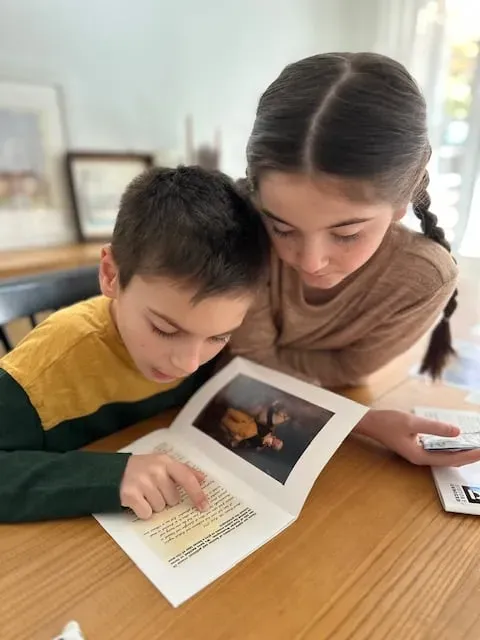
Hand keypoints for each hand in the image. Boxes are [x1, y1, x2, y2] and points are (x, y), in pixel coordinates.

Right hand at [120, 453, 207, 518]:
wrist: (113, 471)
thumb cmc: (143, 469)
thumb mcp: (162, 463)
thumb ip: (183, 470)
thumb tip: (203, 479)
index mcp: (166, 462)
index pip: (187, 478)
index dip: (197, 494)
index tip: (204, 507)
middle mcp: (155, 470)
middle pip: (173, 499)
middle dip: (165, 499)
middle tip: (154, 490)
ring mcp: (142, 482)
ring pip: (160, 508)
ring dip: (154, 505)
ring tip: (144, 494)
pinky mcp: (130, 494)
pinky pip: (146, 513)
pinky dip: (143, 511)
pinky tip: (137, 501)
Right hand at [355, 409, 479, 466]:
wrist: (370, 423)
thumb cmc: (387, 422)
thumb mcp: (412, 423)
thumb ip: (435, 428)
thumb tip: (457, 431)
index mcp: (420, 456)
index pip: (451, 459)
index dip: (468, 455)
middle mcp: (421, 458)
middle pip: (450, 461)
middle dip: (467, 456)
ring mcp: (418, 454)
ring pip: (445, 457)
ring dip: (460, 452)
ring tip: (474, 448)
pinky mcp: (417, 447)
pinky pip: (439, 451)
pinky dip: (450, 447)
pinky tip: (457, 442)